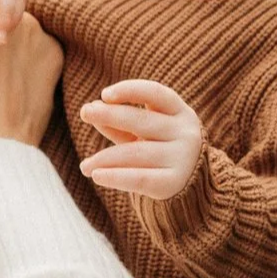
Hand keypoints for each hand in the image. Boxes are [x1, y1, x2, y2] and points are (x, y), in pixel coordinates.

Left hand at [77, 78, 202, 201]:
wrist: (192, 187)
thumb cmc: (161, 150)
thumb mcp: (145, 133)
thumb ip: (121, 123)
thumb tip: (92, 108)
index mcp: (179, 112)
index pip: (155, 93)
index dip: (130, 90)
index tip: (104, 94)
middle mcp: (184, 132)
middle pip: (142, 121)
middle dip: (110, 115)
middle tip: (85, 112)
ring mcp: (182, 158)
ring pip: (135, 153)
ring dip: (104, 158)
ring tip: (84, 165)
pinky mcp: (173, 183)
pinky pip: (139, 178)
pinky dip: (115, 177)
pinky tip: (96, 175)